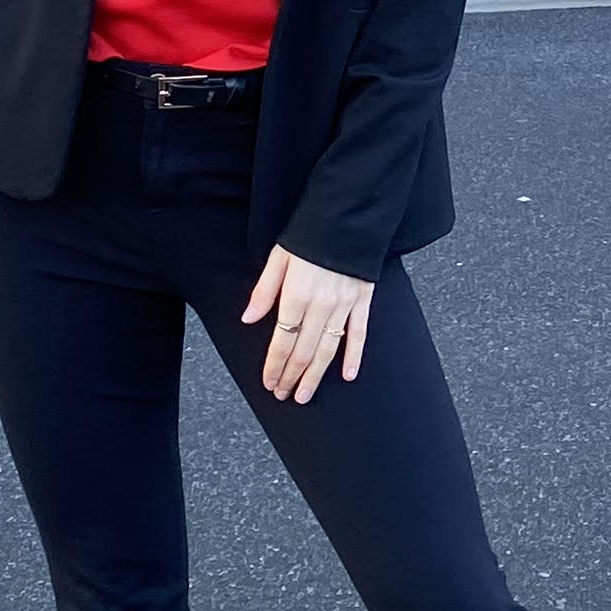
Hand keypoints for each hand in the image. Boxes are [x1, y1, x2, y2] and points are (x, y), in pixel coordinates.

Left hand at [243, 242, 372, 403]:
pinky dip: (354, 356)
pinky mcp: (362, 300)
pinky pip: (359, 333)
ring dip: (315, 375)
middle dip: (292, 376)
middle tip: (284, 394)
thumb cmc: (309, 234)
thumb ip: (263, 292)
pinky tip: (347, 375)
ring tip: (305, 395)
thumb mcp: (278, 258)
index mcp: (296, 295)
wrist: (346, 216)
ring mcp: (344, 304)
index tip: (269, 383)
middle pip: (303, 351)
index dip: (274, 366)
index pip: (282, 341)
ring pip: (328, 349)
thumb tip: (247, 319)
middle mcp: (321, 304)